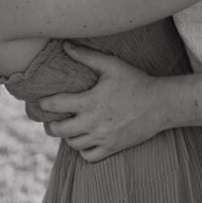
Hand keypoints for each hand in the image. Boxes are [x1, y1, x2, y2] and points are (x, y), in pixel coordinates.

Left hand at [38, 43, 167, 161]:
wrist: (160, 104)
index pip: (57, 105)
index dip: (45, 104)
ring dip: (67, 136)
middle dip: (51, 125)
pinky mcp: (113, 148)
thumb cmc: (135, 81)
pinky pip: (89, 156)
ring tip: (68, 128)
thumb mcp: (111, 64)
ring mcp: (103, 138)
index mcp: (90, 102)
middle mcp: (93, 123)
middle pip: (60, 130)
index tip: (41, 102)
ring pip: (73, 144)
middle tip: (50, 120)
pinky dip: (82, 150)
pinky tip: (84, 140)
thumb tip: (66, 45)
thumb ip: (87, 56)